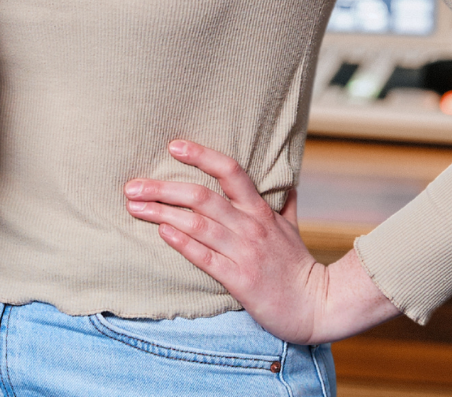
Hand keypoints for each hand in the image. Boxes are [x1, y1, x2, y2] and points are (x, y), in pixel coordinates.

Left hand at [124, 139, 398, 343]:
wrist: (319, 306)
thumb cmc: (299, 265)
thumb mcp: (293, 226)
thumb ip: (283, 201)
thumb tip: (284, 178)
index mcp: (261, 210)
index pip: (229, 170)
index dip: (201, 155)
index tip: (173, 146)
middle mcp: (250, 226)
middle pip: (201, 197)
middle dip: (163, 188)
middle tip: (132, 185)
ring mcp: (244, 252)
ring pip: (197, 224)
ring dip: (161, 213)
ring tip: (134, 206)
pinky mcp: (239, 279)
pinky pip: (204, 257)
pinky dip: (182, 242)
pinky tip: (162, 231)